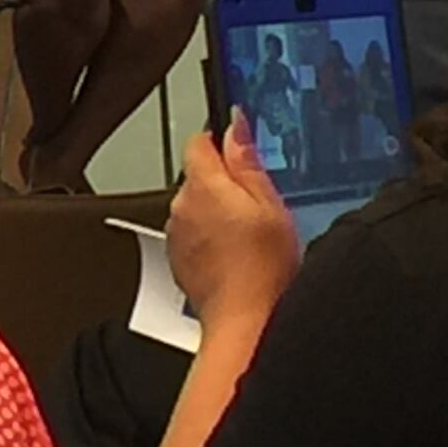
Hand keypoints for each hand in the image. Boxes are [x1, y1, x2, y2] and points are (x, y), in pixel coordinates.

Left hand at [167, 113, 303, 329]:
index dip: (222, 142)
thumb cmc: (263, 268)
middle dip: (224, 184)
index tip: (241, 152)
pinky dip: (210, 240)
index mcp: (203, 184)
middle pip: (199, 176)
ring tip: (250, 237)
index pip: (199, 141)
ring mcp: (176, 234)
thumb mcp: (270, 205)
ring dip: (217, 214)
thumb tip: (234, 125)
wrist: (247, 321)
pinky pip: (193, 235)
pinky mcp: (178, 258)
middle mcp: (181, 205)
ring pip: (196, 207)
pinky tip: (237, 256)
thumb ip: (247, 161)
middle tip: (258, 207)